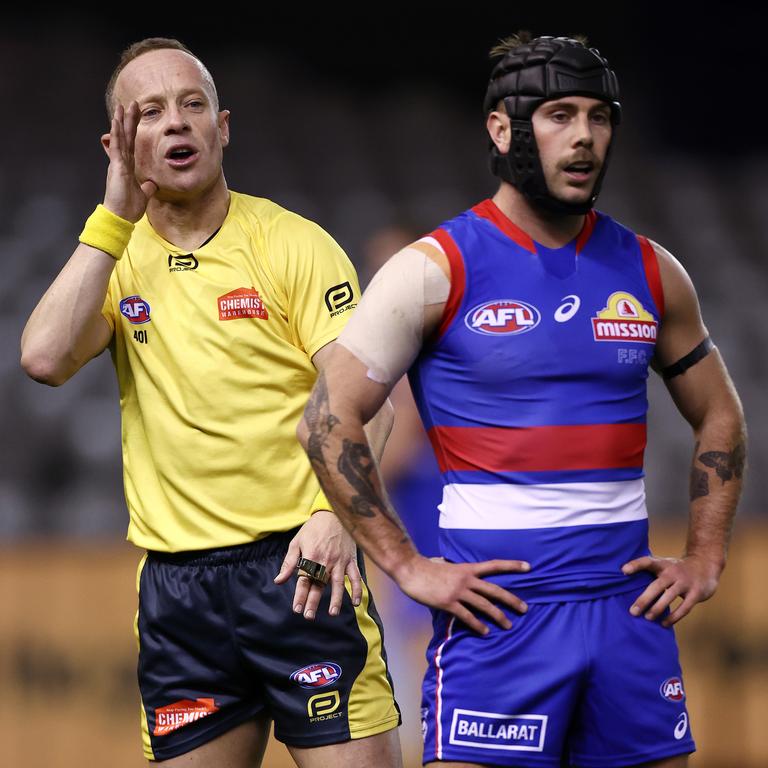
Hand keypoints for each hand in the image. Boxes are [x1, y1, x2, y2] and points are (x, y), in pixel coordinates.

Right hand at [101, 102, 156, 220]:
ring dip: (121, 121)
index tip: (136, 116)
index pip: (132, 144)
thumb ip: (147, 188)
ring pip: (120, 137)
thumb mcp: (143, 195)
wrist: (120, 217)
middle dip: (129, 119)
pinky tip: (117, 121)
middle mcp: (121, 162)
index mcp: (128, 167)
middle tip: (133, 103)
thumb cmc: (128, 207)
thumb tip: (152, 185)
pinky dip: (117, 134)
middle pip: (126, 136)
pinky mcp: (116, 166)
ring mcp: (118, 163)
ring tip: (122, 105)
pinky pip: (117, 147)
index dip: (134, 130)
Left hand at [274, 510, 361, 619]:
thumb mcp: (297, 542)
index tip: (297, 609)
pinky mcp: (350, 559)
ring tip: (332, 613)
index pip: (304, 580)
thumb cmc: (313, 529)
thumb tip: (278, 581)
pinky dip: (357, 589)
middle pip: (319, 584)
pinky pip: (355, 576)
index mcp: (311, 556)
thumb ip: (289, 563)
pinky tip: (355, 602)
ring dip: (335, 598)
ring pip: (338, 583)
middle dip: (313, 601)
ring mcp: (340, 561)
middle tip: (309, 616)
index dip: (300, 595)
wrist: (334, 514)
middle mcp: (326, 561)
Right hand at [395, 556, 530, 634]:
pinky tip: (485, 632)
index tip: (528, 567)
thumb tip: (465, 577)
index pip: (494, 565)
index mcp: (467, 569)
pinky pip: (467, 616)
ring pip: (484, 605)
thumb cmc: (428, 568)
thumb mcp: (448, 566)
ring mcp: (458, 591)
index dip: (512, 565)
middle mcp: (466, 579)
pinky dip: (478, 625)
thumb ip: (459, 573)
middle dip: (511, 600)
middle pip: (494, 590)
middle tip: (524, 609)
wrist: (411, 571)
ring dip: (498, 616)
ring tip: (508, 625)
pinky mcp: (448, 603)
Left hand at [622, 554, 721, 625]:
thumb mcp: (663, 565)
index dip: (635, 565)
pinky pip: (683, 607)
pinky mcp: (696, 593)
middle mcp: (672, 572)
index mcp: (662, 564)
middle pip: (656, 585)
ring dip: (657, 609)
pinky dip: (673, 617)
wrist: (705, 565)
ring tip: (647, 618)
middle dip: (644, 599)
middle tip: (633, 612)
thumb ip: (648, 572)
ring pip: (669, 597)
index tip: (623, 571)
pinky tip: (663, 624)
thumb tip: (624, 582)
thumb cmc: (676, 569)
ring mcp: (685, 583)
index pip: (647, 561)